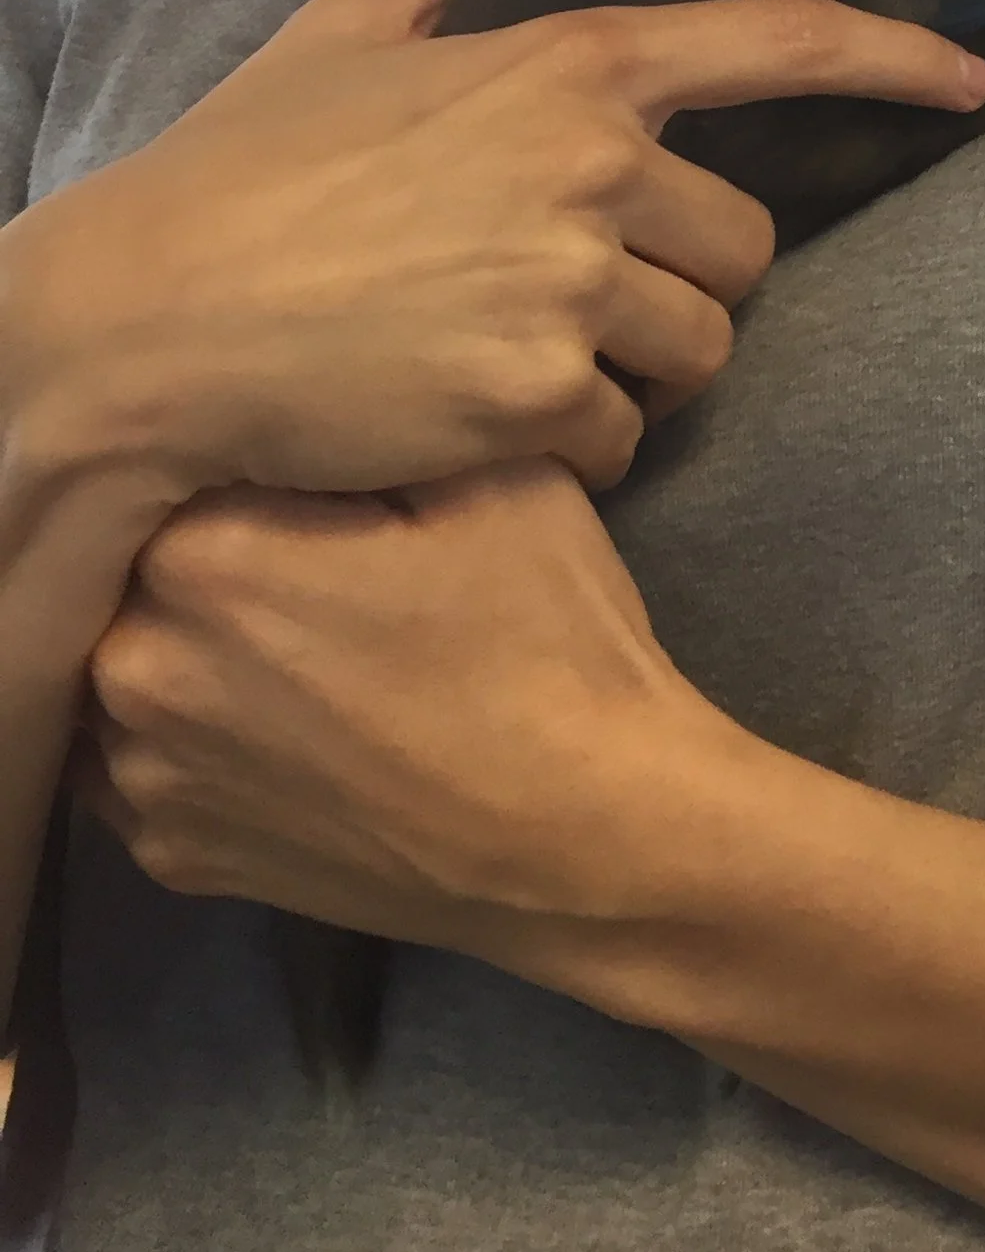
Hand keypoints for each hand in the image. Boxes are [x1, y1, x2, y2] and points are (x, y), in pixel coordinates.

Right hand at [0, 0, 984, 500]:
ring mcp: (572, 279)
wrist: (141, 322)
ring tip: (517, 363)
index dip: (896, 56)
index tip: (973, 77)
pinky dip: (570, 450)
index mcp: (572, 61)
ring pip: (698, 354)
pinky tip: (475, 423)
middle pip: (746, 251)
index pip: (782, 41)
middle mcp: (596, 161)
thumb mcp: (349, 29)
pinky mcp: (539, 394)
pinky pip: (623, 440)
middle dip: (683, 289)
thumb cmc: (237, 173)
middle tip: (575, 305)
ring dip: (635, 376)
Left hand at [77, 465, 703, 946]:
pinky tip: (287, 714)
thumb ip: (380, 423)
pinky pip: (147, 758)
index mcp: (205, 558)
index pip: (183, 463)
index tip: (312, 463)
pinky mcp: (170, 856)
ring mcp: (146, 777)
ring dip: (190, 638)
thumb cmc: (547, 641)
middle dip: (216, 546)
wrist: (585, 837)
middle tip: (319, 547)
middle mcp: (139, 668)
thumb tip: (313, 396)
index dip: (252, 454)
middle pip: (141, 565)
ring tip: (304, 635)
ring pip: (132, 659)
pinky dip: (198, 729)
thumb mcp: (497, 478)